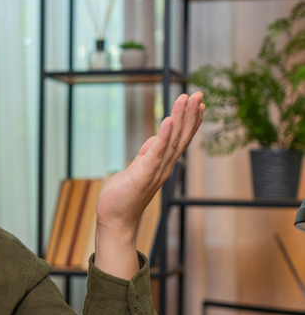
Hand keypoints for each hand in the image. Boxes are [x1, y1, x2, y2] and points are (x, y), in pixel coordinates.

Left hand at [94, 92, 204, 279]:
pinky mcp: (143, 176)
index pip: (179, 139)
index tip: (198, 103)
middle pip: (181, 137)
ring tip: (186, 100)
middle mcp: (163, 167)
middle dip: (189, 115)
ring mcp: (155, 171)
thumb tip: (154, 140)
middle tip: (199, 94)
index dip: (189, 121)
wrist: (114, 220)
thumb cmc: (123, 196)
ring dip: (179, 119)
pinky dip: (163, 137)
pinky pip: (155, 154)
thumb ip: (146, 155)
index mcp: (161, 164)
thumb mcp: (136, 169)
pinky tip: (167, 121)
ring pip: (172, 141)